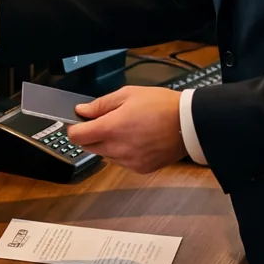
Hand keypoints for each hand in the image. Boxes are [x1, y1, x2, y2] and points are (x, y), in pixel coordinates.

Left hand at [66, 86, 186, 173]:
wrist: (189, 124)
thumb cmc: (161, 106)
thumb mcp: (127, 94)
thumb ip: (101, 105)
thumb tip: (82, 111)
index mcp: (112, 128)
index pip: (77, 136)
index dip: (74, 129)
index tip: (78, 123)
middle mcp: (118, 148)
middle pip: (89, 147)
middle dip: (91, 135)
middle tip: (106, 122)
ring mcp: (129, 161)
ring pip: (105, 155)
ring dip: (108, 144)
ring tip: (127, 129)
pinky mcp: (140, 168)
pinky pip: (122, 162)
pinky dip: (123, 153)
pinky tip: (136, 140)